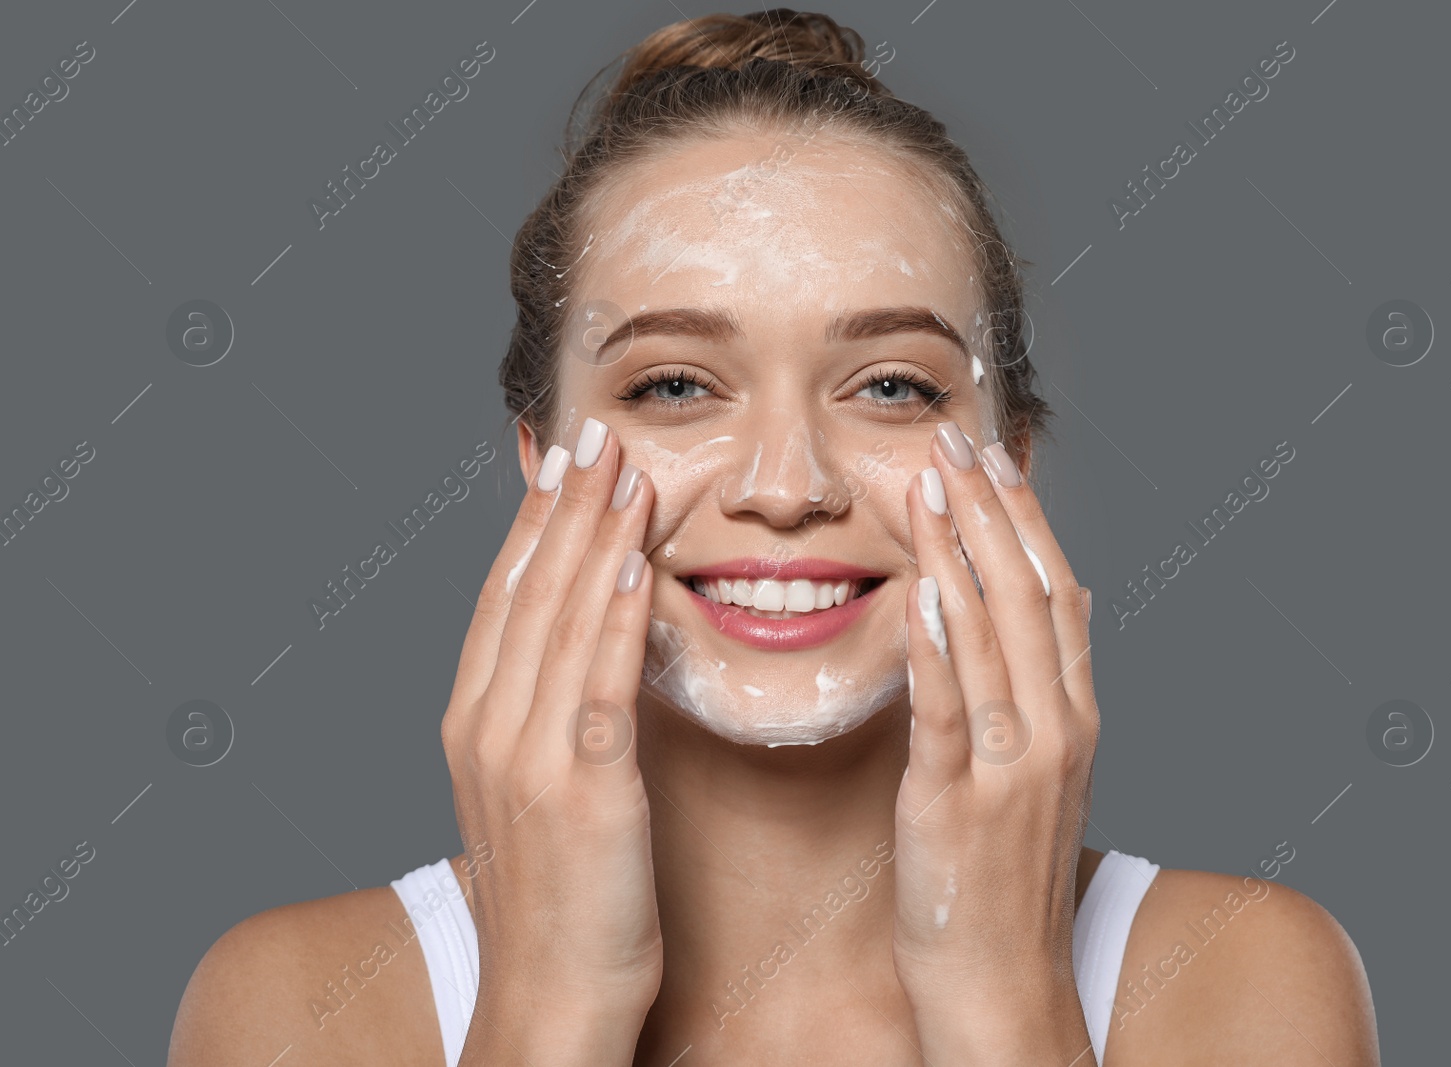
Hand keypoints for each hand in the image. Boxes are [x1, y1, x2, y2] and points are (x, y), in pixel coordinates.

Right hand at [440, 418, 660, 1064]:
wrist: (548, 998)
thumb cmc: (556, 903)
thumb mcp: (535, 796)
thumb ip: (548, 719)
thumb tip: (582, 662)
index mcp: (473, 723)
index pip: (504, 600)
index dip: (534, 526)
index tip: (563, 465)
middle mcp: (486, 726)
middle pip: (527, 592)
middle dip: (565, 509)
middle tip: (597, 437)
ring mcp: (525, 754)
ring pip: (560, 620)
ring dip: (597, 538)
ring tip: (626, 470)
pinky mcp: (580, 787)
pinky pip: (598, 681)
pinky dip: (616, 615)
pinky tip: (639, 560)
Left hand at [892, 421, 1098, 1063]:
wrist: (1003, 987)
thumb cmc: (1004, 881)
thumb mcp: (1035, 776)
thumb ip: (1035, 694)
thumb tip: (1038, 609)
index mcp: (1074, 718)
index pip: (1058, 591)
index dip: (1026, 518)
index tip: (993, 457)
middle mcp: (1057, 731)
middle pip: (1032, 595)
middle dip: (993, 510)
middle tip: (955, 440)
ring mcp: (1013, 767)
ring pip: (995, 638)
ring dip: (961, 552)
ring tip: (930, 483)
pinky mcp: (959, 803)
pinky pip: (954, 711)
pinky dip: (940, 647)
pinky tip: (922, 592)